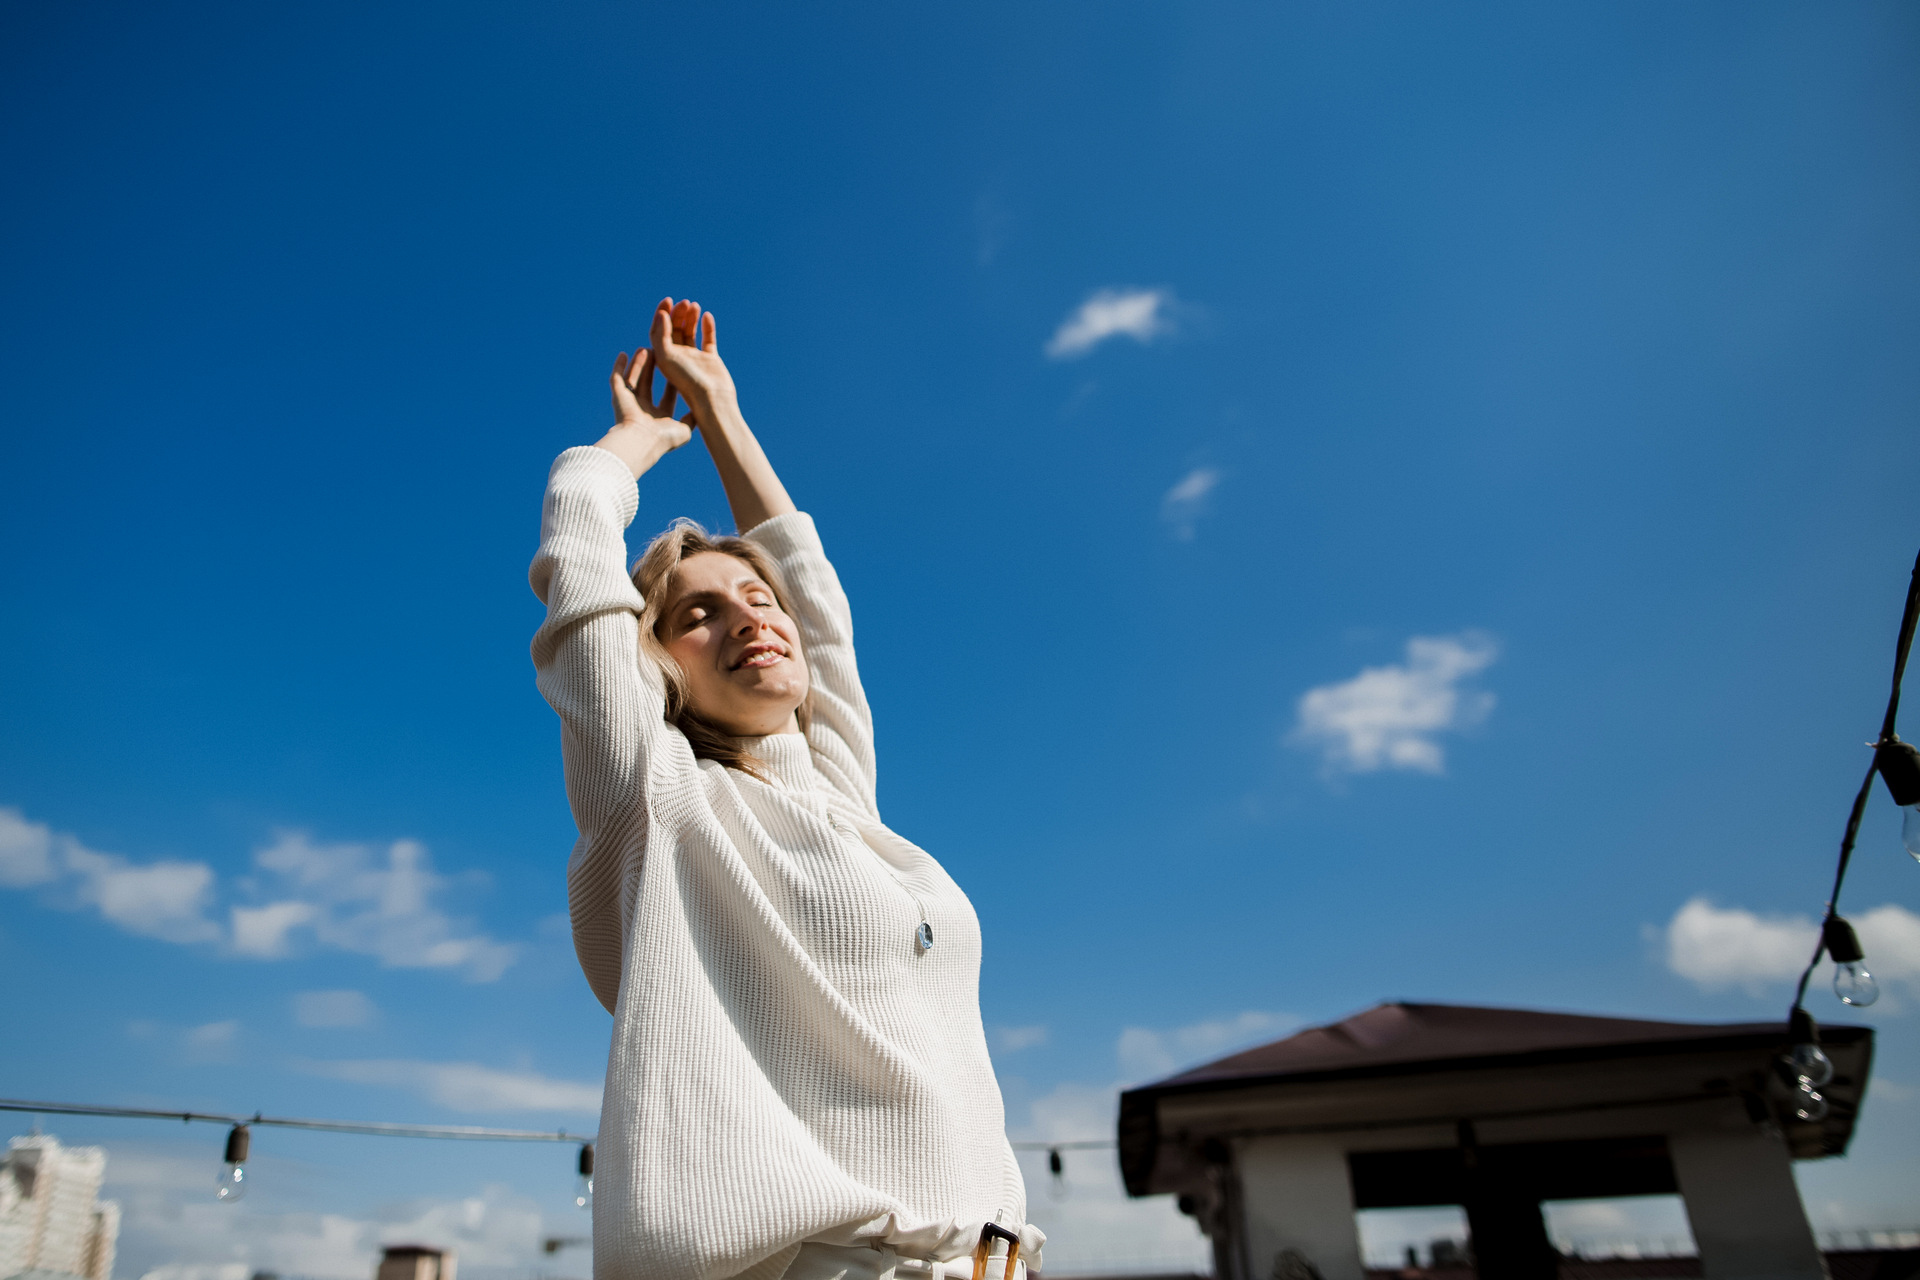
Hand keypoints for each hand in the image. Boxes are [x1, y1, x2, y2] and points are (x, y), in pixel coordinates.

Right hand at [593, 346, 693, 477]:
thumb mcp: (685, 430)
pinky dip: (619, 367)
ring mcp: (630, 404)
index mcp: (660, 418)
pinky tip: (623, 354)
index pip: (668, 397)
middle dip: (655, 369)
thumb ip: (692, 419)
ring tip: (646, 348)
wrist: (641, 441)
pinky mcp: (617, 398)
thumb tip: (699, 411)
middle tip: (661, 353)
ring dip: (639, 364)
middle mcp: (644, 411)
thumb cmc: (663, 438)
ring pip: (635, 379)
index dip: (673, 382)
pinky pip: (616, 378)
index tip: (681, 369)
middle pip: (650, 384)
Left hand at [649, 297, 738, 427]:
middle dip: (678, 314)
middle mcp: (677, 358)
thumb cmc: (687, 382)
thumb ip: (662, 335)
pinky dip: (707, 327)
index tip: (667, 301)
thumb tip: (662, 314)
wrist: (712, 400)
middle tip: (684, 302)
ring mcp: (694, 359)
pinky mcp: (710, 361)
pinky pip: (708, 340)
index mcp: (663, 358)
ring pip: (690, 333)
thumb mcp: (666, 358)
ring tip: (694, 305)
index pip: (659, 331)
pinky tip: (707, 315)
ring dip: (691, 318)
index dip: (661, 314)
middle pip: (674, 330)